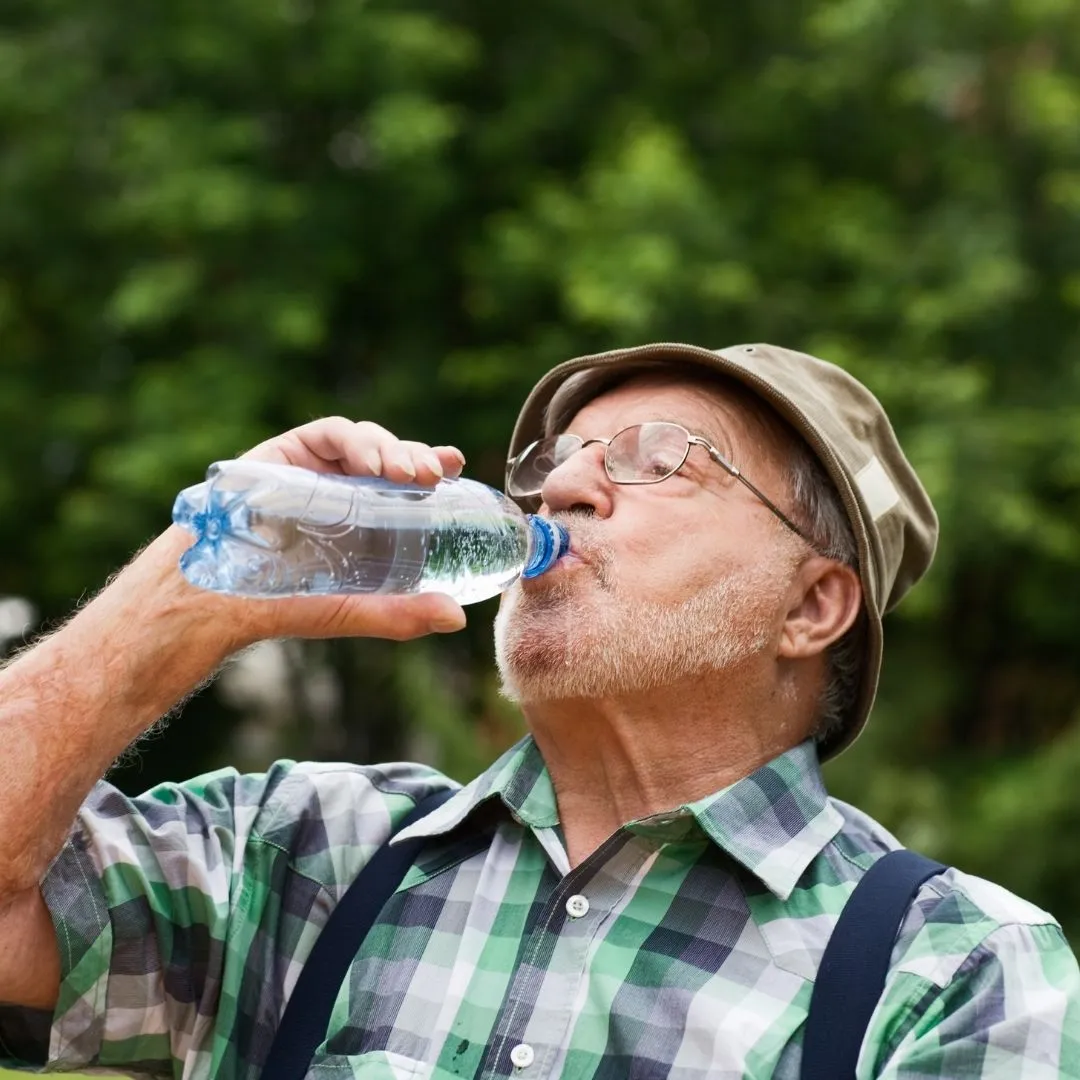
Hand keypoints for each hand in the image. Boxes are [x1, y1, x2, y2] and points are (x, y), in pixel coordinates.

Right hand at [178, 417, 470, 643]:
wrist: (209, 602)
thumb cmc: (275, 605)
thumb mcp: (348, 610)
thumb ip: (399, 614)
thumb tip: (457, 618)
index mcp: (361, 516)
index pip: (405, 482)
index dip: (433, 467)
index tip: (459, 467)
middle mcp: (340, 487)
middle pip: (388, 457)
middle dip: (416, 457)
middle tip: (438, 474)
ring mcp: (311, 469)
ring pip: (362, 440)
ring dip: (390, 448)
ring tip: (410, 472)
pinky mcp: (282, 454)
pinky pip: (325, 435)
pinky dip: (353, 442)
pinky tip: (371, 465)